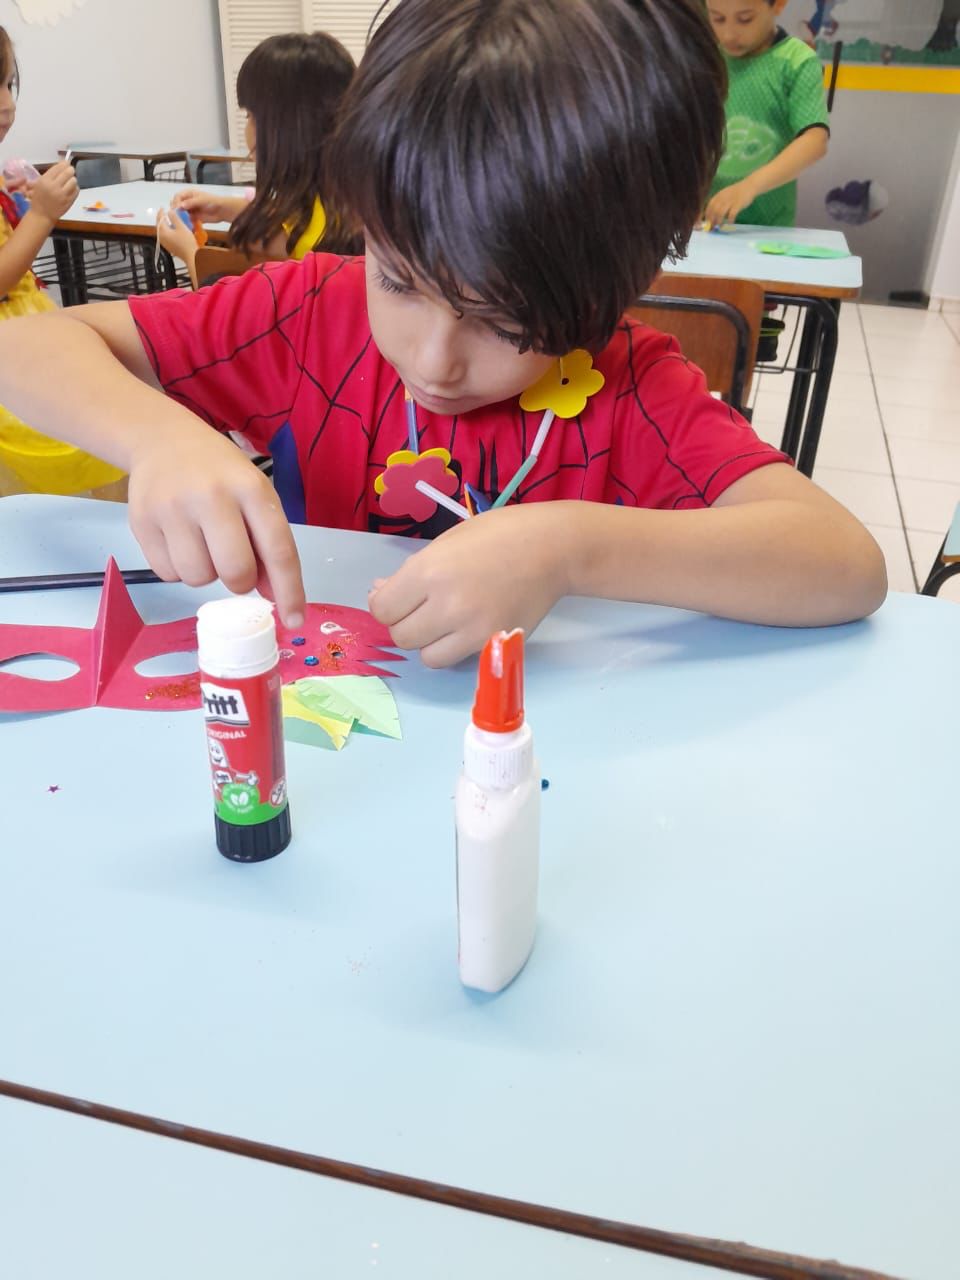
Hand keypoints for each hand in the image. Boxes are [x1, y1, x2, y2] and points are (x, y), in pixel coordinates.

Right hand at [26, 161, 77, 223]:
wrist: (42, 215)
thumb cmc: (39, 199)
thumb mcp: (39, 184)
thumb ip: (50, 175)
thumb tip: (63, 164)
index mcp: (45, 180)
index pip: (58, 167)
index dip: (64, 163)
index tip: (66, 163)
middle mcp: (54, 186)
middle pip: (68, 172)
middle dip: (70, 170)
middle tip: (70, 171)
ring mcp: (63, 195)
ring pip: (73, 180)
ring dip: (72, 179)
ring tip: (69, 181)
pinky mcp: (69, 201)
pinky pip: (76, 190)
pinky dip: (75, 188)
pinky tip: (71, 189)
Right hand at [127, 422, 305, 626]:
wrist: (161, 439)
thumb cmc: (219, 473)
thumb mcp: (253, 495)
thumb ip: (267, 542)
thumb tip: (273, 595)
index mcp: (251, 488)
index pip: (278, 550)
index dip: (289, 591)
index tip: (295, 620)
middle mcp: (212, 496)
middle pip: (235, 572)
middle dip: (240, 581)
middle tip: (234, 563)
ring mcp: (172, 508)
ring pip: (198, 579)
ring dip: (206, 572)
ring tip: (202, 543)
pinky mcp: (141, 522)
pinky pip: (167, 574)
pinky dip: (178, 568)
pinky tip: (178, 539)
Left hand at [156, 207, 197, 262]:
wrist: (191, 257)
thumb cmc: (187, 243)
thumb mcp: (181, 226)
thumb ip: (174, 217)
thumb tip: (169, 211)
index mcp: (162, 232)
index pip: (159, 219)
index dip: (161, 212)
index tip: (163, 208)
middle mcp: (162, 238)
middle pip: (160, 226)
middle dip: (163, 219)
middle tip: (167, 214)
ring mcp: (165, 244)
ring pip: (163, 231)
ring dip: (166, 225)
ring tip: (171, 221)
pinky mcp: (170, 247)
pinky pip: (167, 236)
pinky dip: (169, 231)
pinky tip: (175, 230)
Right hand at [172, 187, 240, 223]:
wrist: (222, 211)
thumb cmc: (213, 201)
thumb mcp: (202, 199)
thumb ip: (192, 202)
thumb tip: (180, 206)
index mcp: (189, 194)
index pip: (178, 196)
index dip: (176, 202)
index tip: (176, 208)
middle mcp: (187, 201)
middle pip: (177, 205)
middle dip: (176, 210)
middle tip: (177, 216)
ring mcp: (190, 210)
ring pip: (181, 214)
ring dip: (180, 218)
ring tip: (181, 222)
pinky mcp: (193, 218)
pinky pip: (187, 220)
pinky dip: (185, 223)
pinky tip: (186, 225)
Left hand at [368, 504, 570, 667]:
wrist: (553, 549)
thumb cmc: (499, 535)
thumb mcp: (446, 543)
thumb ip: (412, 572)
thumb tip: (380, 593)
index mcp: (429, 571)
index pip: (383, 608)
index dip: (386, 604)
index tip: (398, 597)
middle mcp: (446, 604)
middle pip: (401, 636)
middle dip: (406, 623)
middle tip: (423, 607)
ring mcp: (471, 629)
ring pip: (426, 656)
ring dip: (429, 642)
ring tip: (446, 622)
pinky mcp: (493, 644)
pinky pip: (456, 660)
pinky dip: (455, 649)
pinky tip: (466, 628)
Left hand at [703, 178, 757, 228]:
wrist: (749, 186)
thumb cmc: (737, 192)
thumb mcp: (725, 194)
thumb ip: (720, 203)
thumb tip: (714, 215)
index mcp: (719, 195)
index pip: (709, 206)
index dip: (707, 216)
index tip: (707, 222)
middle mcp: (723, 198)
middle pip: (714, 211)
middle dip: (712, 221)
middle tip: (712, 227)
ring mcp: (730, 201)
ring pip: (720, 213)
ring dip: (719, 221)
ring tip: (720, 226)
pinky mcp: (738, 204)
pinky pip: (732, 214)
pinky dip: (730, 220)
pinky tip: (730, 223)